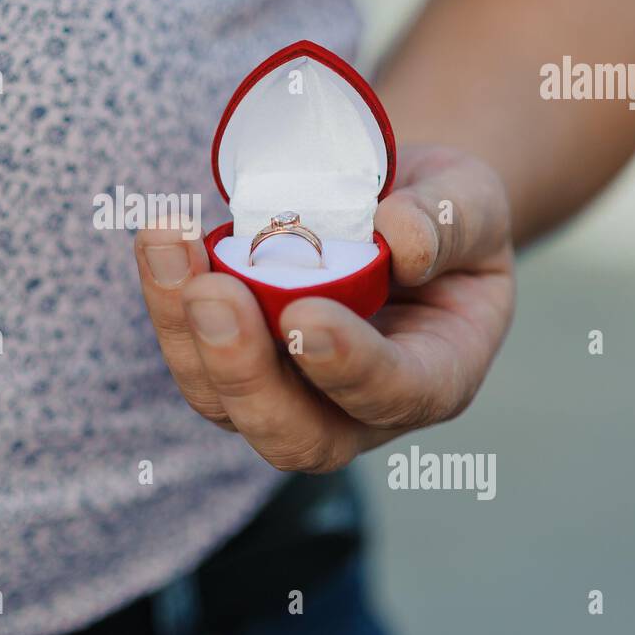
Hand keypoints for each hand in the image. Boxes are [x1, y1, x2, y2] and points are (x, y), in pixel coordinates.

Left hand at [134, 145, 514, 472]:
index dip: (349, 368)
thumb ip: (449, 220)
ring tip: (166, 243)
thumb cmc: (443, 212)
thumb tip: (399, 238)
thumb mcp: (472, 200)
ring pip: (220, 399)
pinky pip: (190, 347)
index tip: (305, 316)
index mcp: (436, 377)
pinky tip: (162, 235)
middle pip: (292, 434)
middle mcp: (357, 407)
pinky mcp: (234, 357)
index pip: (394, 394)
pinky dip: (166, 295)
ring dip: (182, 328)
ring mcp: (287, 391)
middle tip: (212, 294)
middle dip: (243, 370)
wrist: (390, 204)